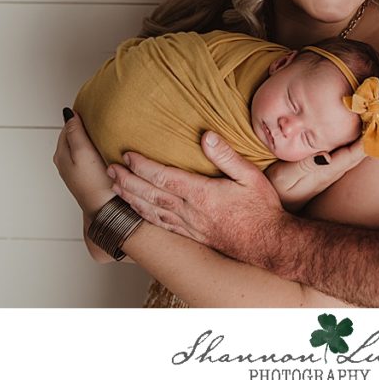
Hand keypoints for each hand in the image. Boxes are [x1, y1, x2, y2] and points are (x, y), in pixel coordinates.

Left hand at [52, 108, 113, 216]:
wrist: (104, 209)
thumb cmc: (95, 182)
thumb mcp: (82, 152)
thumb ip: (75, 132)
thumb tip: (68, 114)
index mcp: (61, 154)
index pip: (67, 126)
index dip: (79, 117)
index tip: (94, 110)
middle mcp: (65, 163)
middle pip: (73, 136)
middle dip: (84, 127)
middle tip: (100, 119)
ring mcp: (76, 171)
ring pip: (81, 147)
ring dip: (91, 139)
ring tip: (105, 133)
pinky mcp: (87, 177)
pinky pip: (89, 156)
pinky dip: (95, 150)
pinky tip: (106, 151)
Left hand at [108, 131, 286, 263]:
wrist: (268, 244)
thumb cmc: (261, 210)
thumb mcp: (250, 176)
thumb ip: (226, 156)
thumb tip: (206, 136)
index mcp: (201, 195)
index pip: (164, 178)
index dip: (142, 166)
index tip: (127, 155)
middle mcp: (190, 212)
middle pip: (151, 195)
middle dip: (127, 181)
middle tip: (110, 169)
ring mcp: (189, 226)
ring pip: (151, 211)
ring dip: (130, 198)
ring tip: (115, 186)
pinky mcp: (191, 235)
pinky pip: (161, 225)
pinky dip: (143, 216)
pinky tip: (136, 210)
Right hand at [265, 138, 367, 211]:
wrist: (271, 211)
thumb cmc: (275, 191)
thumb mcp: (285, 177)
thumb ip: (305, 166)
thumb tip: (327, 155)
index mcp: (327, 171)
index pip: (356, 152)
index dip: (370, 134)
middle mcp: (333, 171)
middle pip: (361, 150)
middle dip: (376, 130)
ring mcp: (330, 171)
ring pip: (356, 151)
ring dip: (368, 134)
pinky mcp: (324, 170)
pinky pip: (346, 152)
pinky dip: (356, 138)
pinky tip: (358, 130)